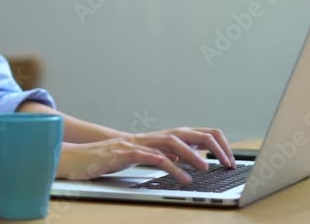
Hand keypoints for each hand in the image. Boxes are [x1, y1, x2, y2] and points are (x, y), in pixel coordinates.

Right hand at [56, 126, 234, 185]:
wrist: (80, 157)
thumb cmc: (112, 158)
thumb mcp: (145, 157)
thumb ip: (165, 156)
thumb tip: (188, 160)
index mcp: (159, 138)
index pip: (195, 133)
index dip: (215, 142)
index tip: (229, 158)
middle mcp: (152, 136)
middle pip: (189, 132)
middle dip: (213, 145)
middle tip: (228, 162)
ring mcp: (139, 143)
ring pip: (172, 141)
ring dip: (193, 154)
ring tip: (208, 168)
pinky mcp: (126, 153)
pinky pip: (153, 157)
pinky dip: (171, 167)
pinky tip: (183, 178)